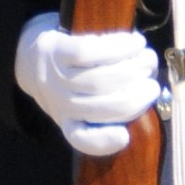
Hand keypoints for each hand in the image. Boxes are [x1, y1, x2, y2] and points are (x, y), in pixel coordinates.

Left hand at [15, 15, 161, 159]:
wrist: (32, 56)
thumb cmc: (66, 83)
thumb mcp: (77, 106)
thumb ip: (105, 109)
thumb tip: (145, 101)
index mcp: (69, 122)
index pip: (82, 139)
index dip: (104, 142)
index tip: (125, 136)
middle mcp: (62, 103)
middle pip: (103, 106)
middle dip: (136, 97)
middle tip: (153, 86)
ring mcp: (58, 76)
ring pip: (100, 79)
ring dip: (133, 68)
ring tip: (148, 60)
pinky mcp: (58, 50)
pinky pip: (90, 51)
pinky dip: (118, 47)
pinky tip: (133, 42)